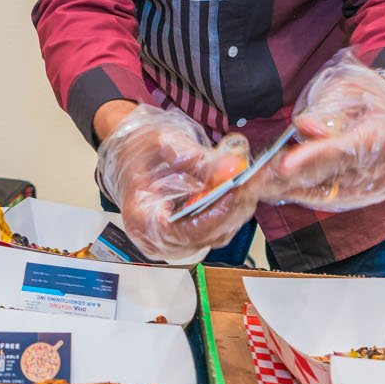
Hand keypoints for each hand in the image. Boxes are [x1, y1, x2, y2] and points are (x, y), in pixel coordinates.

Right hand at [96, 104, 261, 263]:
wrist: (131, 150)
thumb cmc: (139, 147)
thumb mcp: (165, 143)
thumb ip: (198, 158)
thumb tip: (233, 167)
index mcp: (142, 219)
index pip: (186, 231)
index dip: (217, 214)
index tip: (238, 190)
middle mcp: (157, 239)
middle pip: (208, 235)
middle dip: (235, 207)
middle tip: (254, 178)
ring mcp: (174, 240)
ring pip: (219, 233)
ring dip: (239, 207)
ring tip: (252, 179)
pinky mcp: (189, 234)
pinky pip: (218, 227)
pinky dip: (233, 208)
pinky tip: (242, 186)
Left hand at [265, 50, 384, 211]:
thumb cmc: (365, 94)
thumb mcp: (344, 89)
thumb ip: (324, 111)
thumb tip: (303, 127)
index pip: (344, 149)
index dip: (312, 157)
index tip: (284, 165)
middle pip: (336, 175)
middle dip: (297, 175)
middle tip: (264, 176)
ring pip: (335, 192)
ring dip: (301, 188)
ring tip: (271, 182)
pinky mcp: (381, 192)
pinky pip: (341, 199)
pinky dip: (315, 195)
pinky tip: (293, 189)